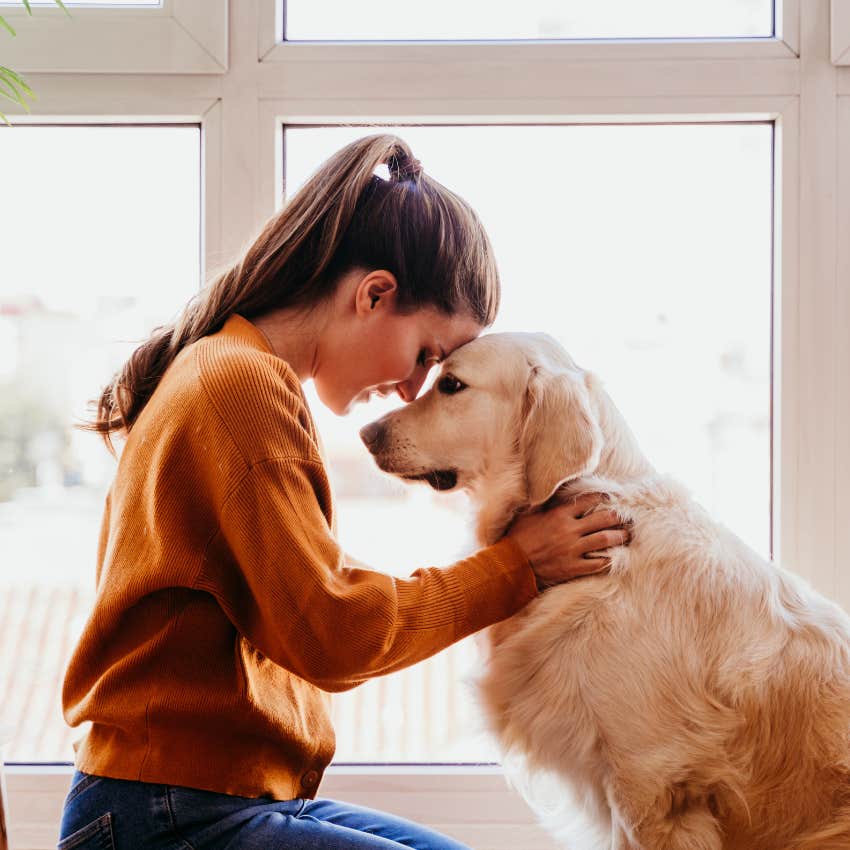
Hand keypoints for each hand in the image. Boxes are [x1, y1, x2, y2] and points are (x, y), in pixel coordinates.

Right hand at [505, 492, 630, 590]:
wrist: (510, 566)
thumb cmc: (516, 538)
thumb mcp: (527, 514)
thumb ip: (542, 503)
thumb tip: (548, 489)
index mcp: (559, 515)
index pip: (588, 501)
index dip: (602, 497)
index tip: (611, 496)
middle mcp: (570, 531)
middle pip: (603, 519)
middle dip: (618, 517)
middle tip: (628, 517)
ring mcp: (573, 550)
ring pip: (605, 540)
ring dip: (620, 537)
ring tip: (627, 535)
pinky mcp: (573, 568)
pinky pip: (598, 563)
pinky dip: (609, 560)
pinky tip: (615, 558)